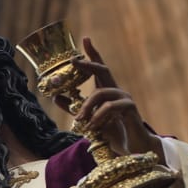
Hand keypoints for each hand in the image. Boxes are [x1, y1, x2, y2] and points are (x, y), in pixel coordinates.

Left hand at [55, 37, 159, 155]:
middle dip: (87, 64)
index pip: (99, 68)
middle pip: (102, 70)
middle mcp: (116, 90)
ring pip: (101, 92)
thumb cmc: (112, 132)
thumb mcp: (88, 119)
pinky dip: (99, 116)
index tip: (85, 39)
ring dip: (86, 106)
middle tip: (74, 61)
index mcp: (107, 91)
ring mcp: (124, 98)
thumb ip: (74, 108)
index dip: (93, 53)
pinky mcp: (130, 109)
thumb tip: (56, 97)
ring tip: (79, 120)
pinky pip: (111, 107)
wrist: (132, 149)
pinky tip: (94, 126)